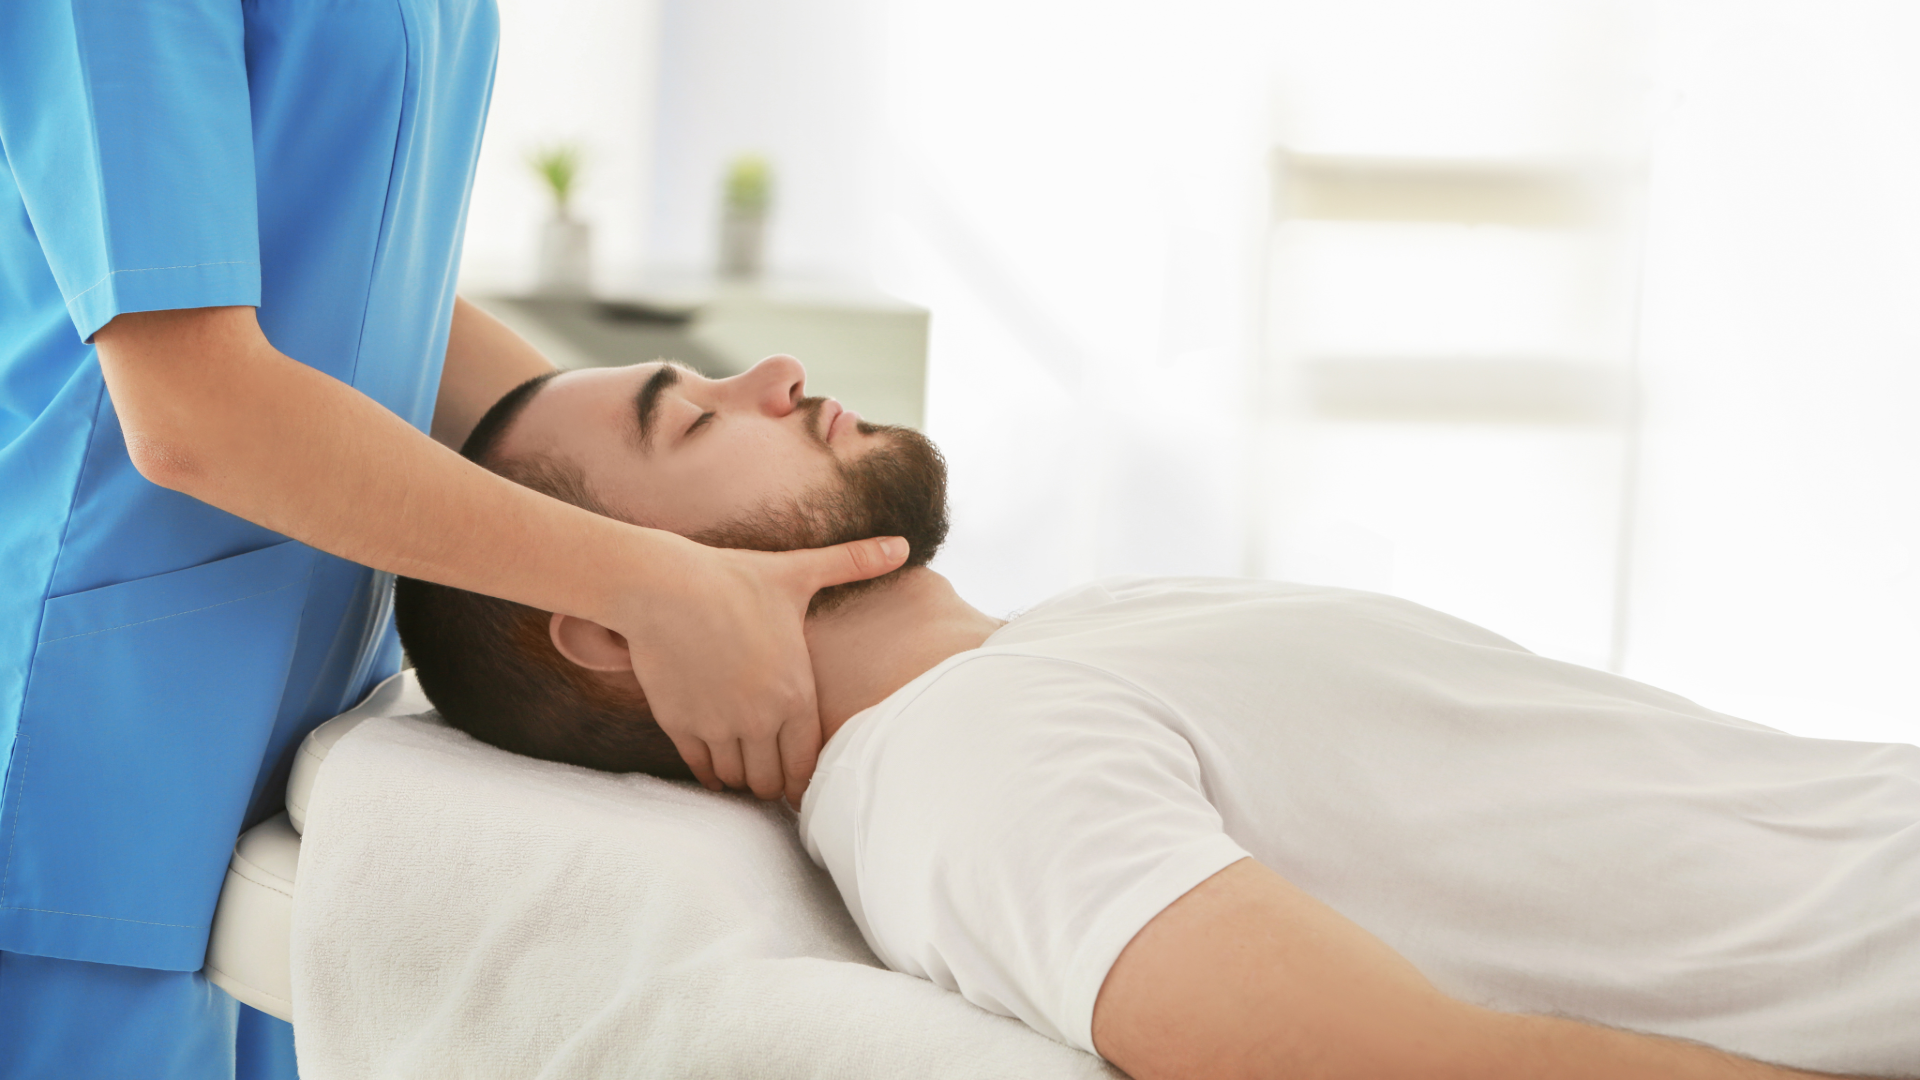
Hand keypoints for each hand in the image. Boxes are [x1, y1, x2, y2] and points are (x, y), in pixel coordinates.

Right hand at [615, 533, 908, 803]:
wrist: (663, 585)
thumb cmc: (732, 578)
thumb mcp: (797, 572)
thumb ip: (853, 563)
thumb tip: (903, 545)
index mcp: (794, 693)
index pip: (807, 761)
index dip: (804, 779)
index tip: (801, 782)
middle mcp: (759, 718)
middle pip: (771, 780)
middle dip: (774, 783)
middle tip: (773, 779)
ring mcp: (718, 725)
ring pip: (737, 778)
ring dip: (743, 778)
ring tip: (746, 769)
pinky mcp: (681, 725)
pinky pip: (702, 768)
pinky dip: (710, 773)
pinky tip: (715, 766)